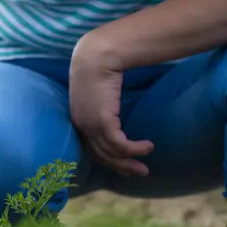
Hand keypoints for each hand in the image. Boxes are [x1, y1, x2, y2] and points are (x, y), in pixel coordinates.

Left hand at [69, 34, 151, 177]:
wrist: (98, 54)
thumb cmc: (101, 65)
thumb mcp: (100, 86)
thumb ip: (106, 99)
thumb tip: (116, 103)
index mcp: (79, 118)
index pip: (92, 146)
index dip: (108, 157)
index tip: (124, 163)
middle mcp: (81, 125)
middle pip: (100, 155)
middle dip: (121, 167)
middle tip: (139, 173)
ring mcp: (89, 125)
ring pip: (110, 154)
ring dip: (130, 162)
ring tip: (146, 166)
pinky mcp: (102, 122)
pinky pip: (119, 145)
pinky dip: (134, 150)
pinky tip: (147, 147)